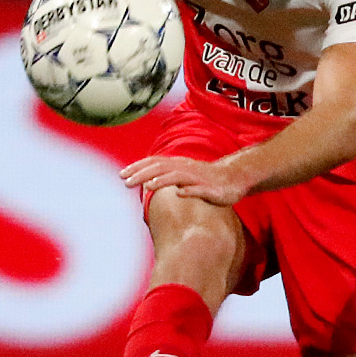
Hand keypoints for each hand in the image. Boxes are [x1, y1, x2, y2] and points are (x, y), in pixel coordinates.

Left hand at [120, 156, 251, 205]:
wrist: (234, 178)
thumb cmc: (205, 178)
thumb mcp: (183, 175)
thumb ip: (166, 175)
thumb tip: (146, 180)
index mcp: (178, 165)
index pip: (154, 163)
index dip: (138, 167)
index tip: (122, 175)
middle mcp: (186, 168)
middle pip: (161, 168)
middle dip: (143, 173)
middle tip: (125, 181)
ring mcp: (197, 178)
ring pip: (177, 176)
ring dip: (162, 180)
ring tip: (147, 185)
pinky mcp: (210, 189)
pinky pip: (198, 189)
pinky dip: (188, 190)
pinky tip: (179, 193)